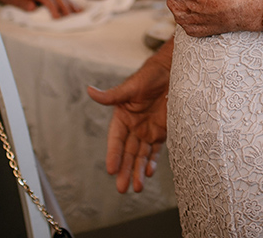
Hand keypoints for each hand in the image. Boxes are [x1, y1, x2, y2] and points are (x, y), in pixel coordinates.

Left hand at [0, 0, 79, 17]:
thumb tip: (32, 7)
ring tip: (79, 14)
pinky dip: (71, 3)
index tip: (57, 18)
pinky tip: (78, 9)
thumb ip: (23, 3)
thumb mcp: (15, 0)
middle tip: (70, 19)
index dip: (53, 8)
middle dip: (65, 8)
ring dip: (71, 5)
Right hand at [87, 44, 171, 193]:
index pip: (116, 140)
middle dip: (124, 170)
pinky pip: (155, 150)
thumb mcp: (131, 87)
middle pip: (127, 152)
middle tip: (122, 188)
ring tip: (137, 188)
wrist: (172, 72)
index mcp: (122, 116)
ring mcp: (147, 130)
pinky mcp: (161, 132)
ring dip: (137, 171)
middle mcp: (133, 126)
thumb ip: (112, 95)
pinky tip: (148, 173)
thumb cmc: (149, 76)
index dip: (113, 154)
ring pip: (140, 155)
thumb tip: (90, 91)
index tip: (111, 169)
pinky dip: (151, 162)